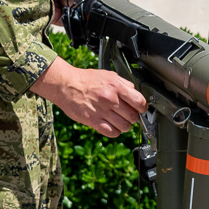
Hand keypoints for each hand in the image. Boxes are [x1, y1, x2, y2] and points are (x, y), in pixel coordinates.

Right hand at [31, 58, 146, 136]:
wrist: (66, 85)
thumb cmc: (86, 80)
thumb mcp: (109, 75)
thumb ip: (124, 84)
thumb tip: (135, 93)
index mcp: (116, 86)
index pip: (140, 102)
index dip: (142, 107)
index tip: (140, 108)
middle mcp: (110, 99)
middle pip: (133, 116)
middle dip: (133, 117)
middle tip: (127, 115)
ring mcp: (101, 111)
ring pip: (124, 127)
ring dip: (124, 126)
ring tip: (119, 121)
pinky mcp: (93, 121)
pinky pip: (112, 133)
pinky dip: (115, 132)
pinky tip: (111, 126)